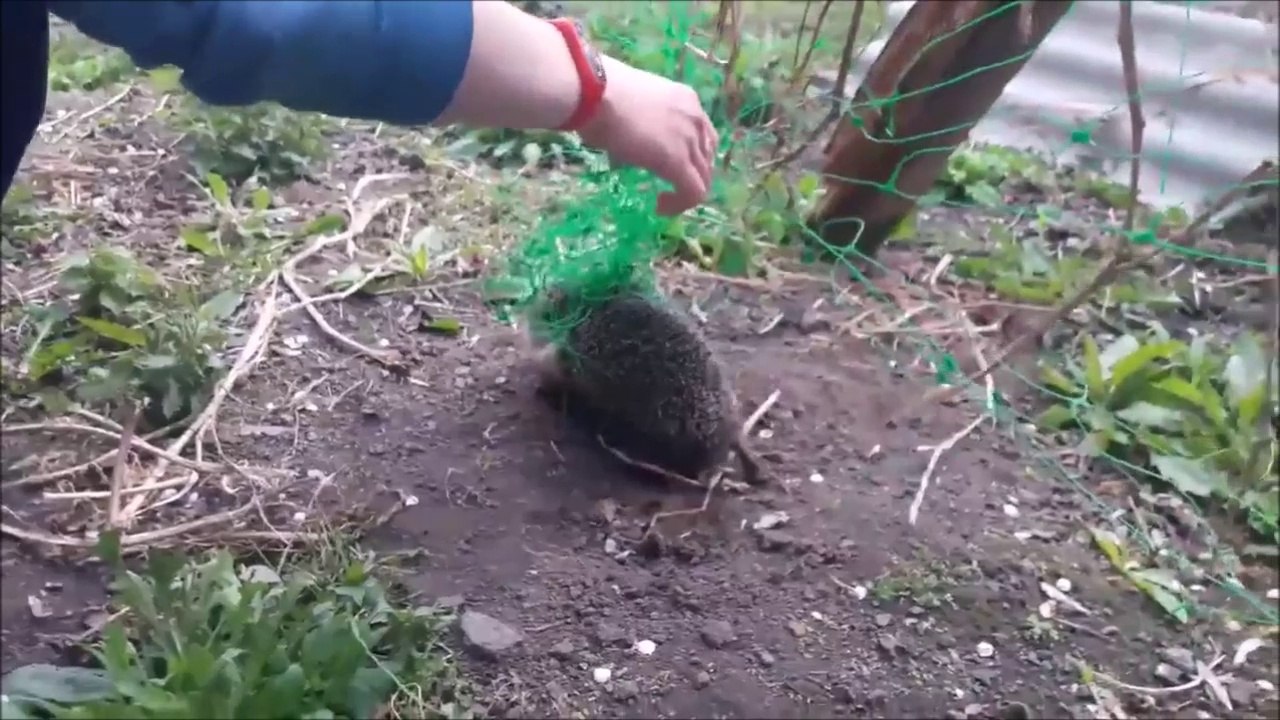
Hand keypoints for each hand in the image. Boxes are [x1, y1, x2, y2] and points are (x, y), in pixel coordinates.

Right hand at [578, 58, 717, 215]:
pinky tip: (661, 207)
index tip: (673, 167)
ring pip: (704, 178)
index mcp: (686, 100)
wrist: (596, 93)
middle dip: (692, 177)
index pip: (704, 134)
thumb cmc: (600, 96)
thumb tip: (626, 150)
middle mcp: (695, 118)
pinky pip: (693, 193)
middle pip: (707, 158)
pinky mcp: (678, 162)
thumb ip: (640, 126)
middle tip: (671, 189)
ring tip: (664, 200)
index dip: (693, 156)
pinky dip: (680, 205)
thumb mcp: (632, 108)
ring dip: (686, 193)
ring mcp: (690, 140)